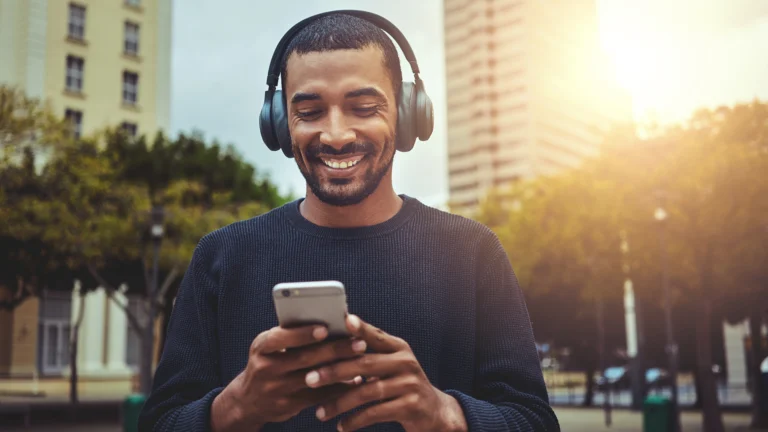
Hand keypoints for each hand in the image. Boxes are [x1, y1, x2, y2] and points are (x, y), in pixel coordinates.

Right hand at [211, 325, 366, 431]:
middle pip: (304, 358)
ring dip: (341, 369)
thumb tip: (329, 320)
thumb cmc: (268, 363)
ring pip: (314, 379)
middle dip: (334, 350)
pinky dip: (338, 388)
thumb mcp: (269, 347)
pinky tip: (354, 380)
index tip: (325, 328)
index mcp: (261, 347)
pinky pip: (317, 397)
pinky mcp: (287, 406)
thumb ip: (291, 335)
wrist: (248, 401)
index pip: (280, 338)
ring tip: (361, 360)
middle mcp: (266, 368)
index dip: (302, 334)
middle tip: (359, 343)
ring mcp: (276, 389)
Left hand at [306, 315, 467, 431]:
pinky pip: (376, 413)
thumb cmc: (401, 384)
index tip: (342, 321)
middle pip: (365, 363)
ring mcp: (410, 384)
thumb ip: (370, 352)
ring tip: (320, 412)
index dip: (359, 328)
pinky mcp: (411, 406)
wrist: (434, 412)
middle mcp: (405, 362)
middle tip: (310, 379)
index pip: (375, 335)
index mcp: (398, 347)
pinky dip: (355, 420)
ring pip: (368, 391)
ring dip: (340, 402)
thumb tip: (334, 337)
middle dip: (334, 371)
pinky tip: (341, 426)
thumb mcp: (391, 364)